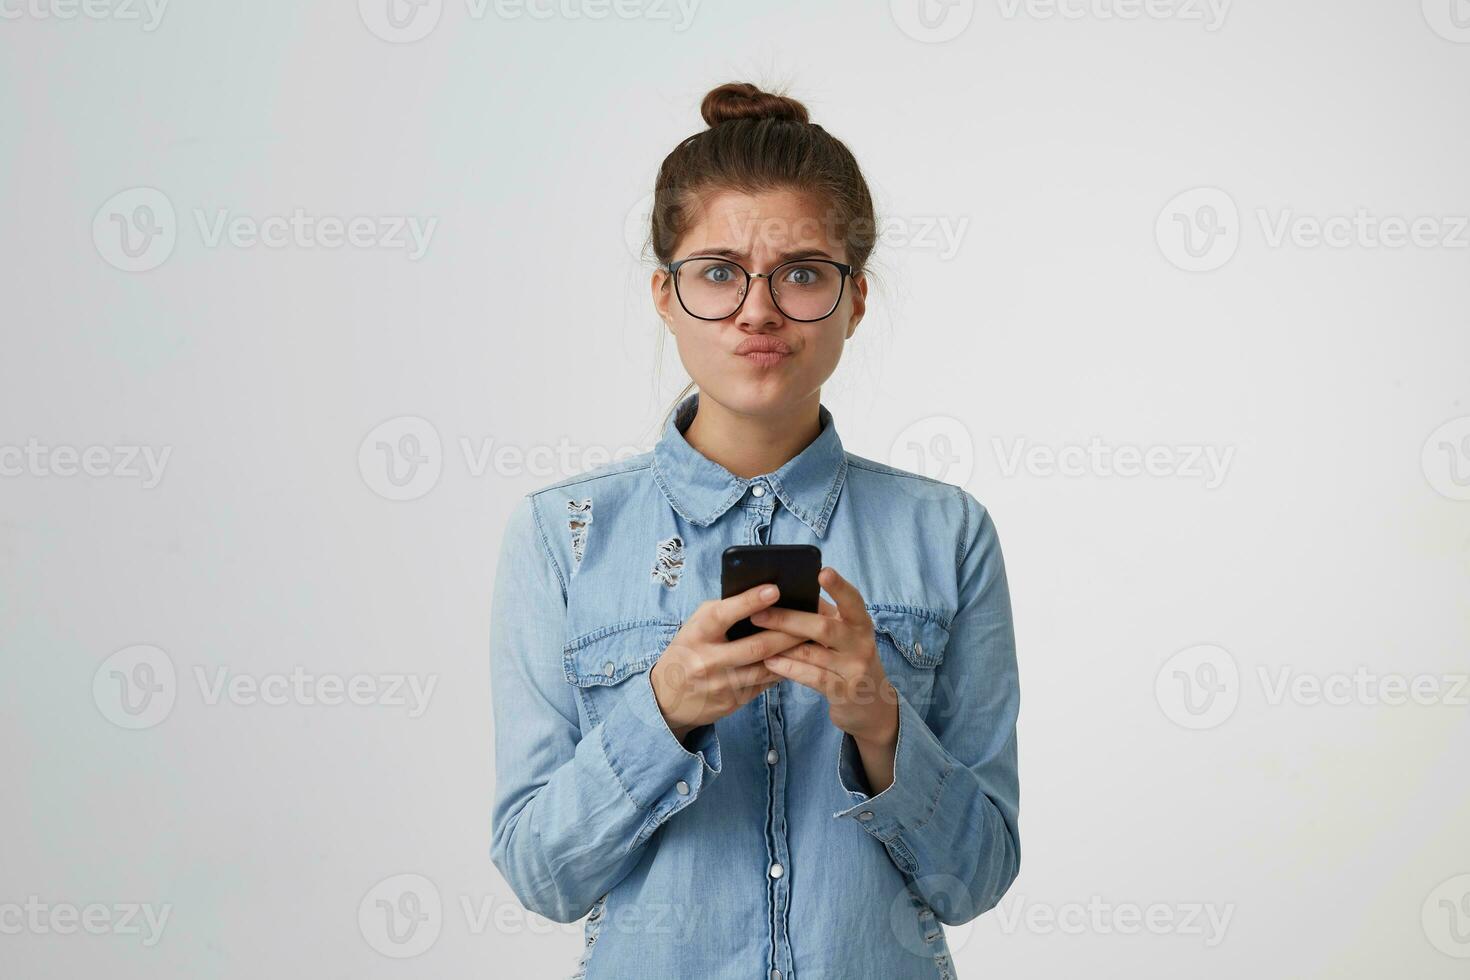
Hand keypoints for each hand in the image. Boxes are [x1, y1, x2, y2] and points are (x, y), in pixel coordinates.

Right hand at [650, 584, 808, 740]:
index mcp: (697, 634)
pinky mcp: (733, 702)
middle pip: (757, 647)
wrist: (667, 698)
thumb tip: (762, 598)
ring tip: (813, 640)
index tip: (775, 589)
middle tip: (811, 620)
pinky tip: (798, 660)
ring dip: (792, 654)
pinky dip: (783, 670)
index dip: (750, 601)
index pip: (725, 614)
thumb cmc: (688, 649)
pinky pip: (765, 684)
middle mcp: (708, 660)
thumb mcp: (695, 626)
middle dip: (788, 633)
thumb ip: (723, 612)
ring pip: (767, 668)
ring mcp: (722, 685)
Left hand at [748, 567, 898, 747]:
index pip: (852, 600)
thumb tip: (787, 594)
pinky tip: (770, 662)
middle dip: (789, 619)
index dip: (839, 586)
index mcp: (861, 623)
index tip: (822, 571)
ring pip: (813, 653)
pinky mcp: (844, 691)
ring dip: (781, 645)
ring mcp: (855, 669)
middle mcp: (861, 643)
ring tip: (755, 638)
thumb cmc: (848, 659)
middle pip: (823, 627)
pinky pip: (812, 677)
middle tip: (759, 613)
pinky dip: (789, 668)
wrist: (871, 705)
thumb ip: (823, 617)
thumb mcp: (844, 636)